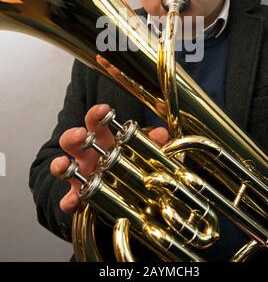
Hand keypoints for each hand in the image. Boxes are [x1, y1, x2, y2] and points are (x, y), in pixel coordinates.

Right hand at [50, 104, 168, 212]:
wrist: (122, 195)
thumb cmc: (127, 165)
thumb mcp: (141, 153)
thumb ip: (152, 143)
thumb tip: (162, 133)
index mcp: (102, 140)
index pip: (95, 121)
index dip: (97, 114)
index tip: (105, 110)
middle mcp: (87, 155)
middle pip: (73, 140)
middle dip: (74, 136)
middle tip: (82, 135)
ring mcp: (80, 175)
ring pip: (61, 167)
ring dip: (60, 164)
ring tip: (64, 164)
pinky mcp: (77, 197)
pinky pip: (67, 200)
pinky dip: (68, 201)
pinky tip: (73, 200)